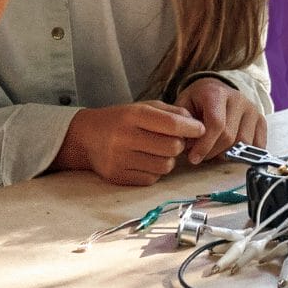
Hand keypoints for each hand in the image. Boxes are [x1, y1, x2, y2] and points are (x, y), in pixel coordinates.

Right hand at [58, 101, 205, 185]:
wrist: (86, 137)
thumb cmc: (123, 120)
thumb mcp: (145, 107)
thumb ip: (173, 113)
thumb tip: (197, 125)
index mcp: (133, 115)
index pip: (172, 125)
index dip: (192, 128)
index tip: (200, 129)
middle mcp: (124, 137)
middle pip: (173, 148)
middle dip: (179, 144)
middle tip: (173, 141)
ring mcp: (119, 159)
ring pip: (165, 166)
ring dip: (168, 159)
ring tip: (159, 151)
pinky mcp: (117, 177)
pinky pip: (152, 179)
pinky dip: (154, 171)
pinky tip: (146, 161)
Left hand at [174, 77, 267, 164]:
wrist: (214, 90)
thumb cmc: (196, 102)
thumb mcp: (183, 107)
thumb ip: (183, 124)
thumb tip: (187, 144)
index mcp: (217, 93)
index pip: (216, 124)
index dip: (205, 145)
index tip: (193, 158)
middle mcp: (238, 99)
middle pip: (230, 136)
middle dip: (213, 152)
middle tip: (201, 156)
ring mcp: (252, 109)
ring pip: (244, 143)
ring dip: (227, 154)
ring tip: (214, 152)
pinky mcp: (261, 120)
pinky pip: (258, 145)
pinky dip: (244, 154)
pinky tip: (230, 152)